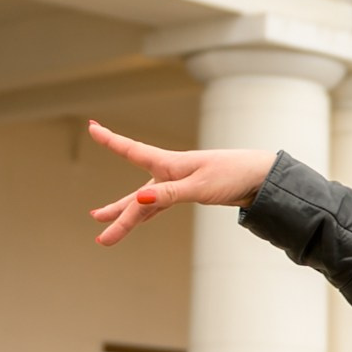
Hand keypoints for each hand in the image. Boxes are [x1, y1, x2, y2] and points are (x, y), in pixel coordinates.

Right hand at [87, 120, 276, 245]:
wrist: (259, 179)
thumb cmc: (231, 175)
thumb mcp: (200, 186)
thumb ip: (169, 193)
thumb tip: (138, 200)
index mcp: (170, 164)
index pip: (133, 151)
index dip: (111, 140)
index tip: (92, 127)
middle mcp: (169, 173)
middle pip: (136, 194)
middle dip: (115, 209)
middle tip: (95, 219)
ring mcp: (177, 184)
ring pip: (145, 203)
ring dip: (126, 215)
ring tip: (103, 224)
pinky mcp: (188, 193)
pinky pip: (160, 206)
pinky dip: (146, 214)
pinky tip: (137, 219)